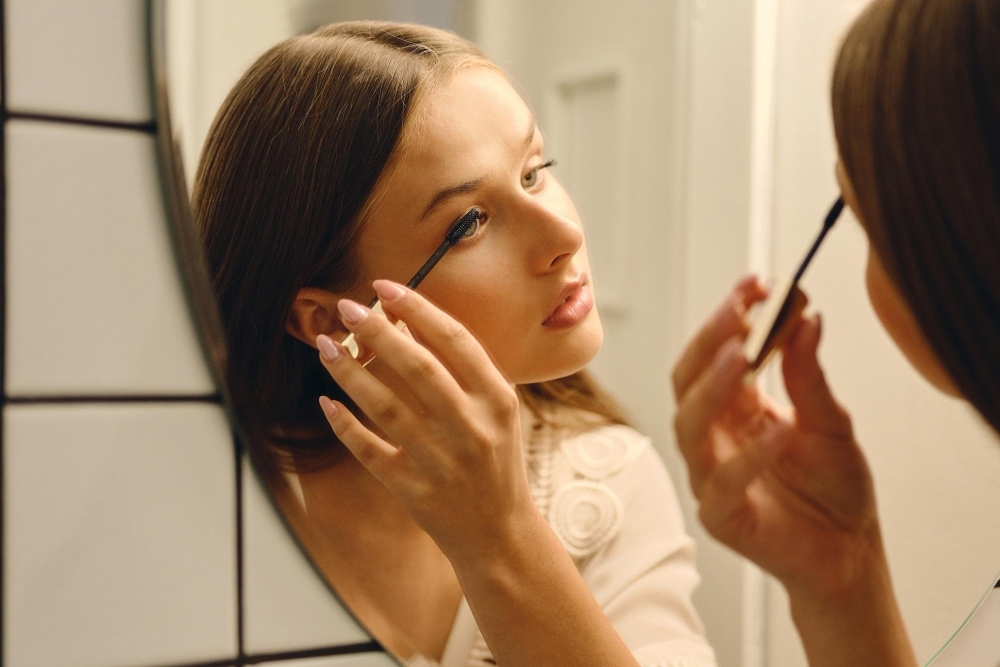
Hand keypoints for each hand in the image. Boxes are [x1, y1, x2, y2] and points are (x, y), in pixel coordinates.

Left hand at [314, 279, 536, 563]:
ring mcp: (442, 461)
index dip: (417, 308)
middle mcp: (471, 428)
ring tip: (327, 345)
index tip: (384, 286)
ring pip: (386, 406)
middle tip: (348, 308)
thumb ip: (462, 369)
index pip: (455, 340)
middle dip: (378, 331)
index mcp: (496, 399)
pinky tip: (326, 401)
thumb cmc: (494, 459)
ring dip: (351, 372)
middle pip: (418, 367)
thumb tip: (406, 321)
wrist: (499, 532)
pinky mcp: (414, 490)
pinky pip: (370, 451)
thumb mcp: (496, 410)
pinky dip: (345, 425)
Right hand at [672, 276, 882, 600]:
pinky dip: (748, 456)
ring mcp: (710, 474)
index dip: (727, 317)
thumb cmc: (832, 484)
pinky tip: (779, 430)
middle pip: (687, 380)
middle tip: (739, 310)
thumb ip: (810, 373)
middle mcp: (713, 435)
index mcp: (733, 405)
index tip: (755, 284)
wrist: (848, 549)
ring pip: (689, 425)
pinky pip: (721, 482)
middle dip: (709, 341)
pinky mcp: (720, 516)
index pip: (713, 352)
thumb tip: (806, 316)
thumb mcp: (831, 418)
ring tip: (742, 356)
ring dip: (713, 387)